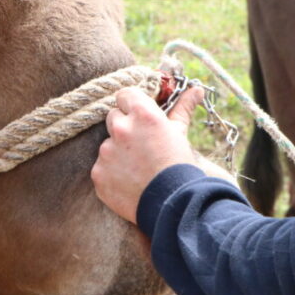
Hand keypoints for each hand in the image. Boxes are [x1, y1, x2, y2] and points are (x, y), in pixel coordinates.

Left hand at [90, 86, 203, 223]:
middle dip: (125, 127)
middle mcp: (121, 129)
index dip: (131, 104)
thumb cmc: (181, 167)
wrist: (175, 205)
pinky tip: (129, 182)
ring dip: (118, 152)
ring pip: (107, 144)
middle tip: (142, 145)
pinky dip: (111, 173)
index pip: (124, 94)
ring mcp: (106, 152)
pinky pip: (101, 167)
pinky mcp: (98, 173)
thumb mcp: (181, 134)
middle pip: (113, 117)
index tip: (139, 115)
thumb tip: (195, 89)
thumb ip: (182, 109)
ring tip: (138, 168)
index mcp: (142, 114)